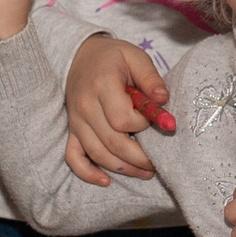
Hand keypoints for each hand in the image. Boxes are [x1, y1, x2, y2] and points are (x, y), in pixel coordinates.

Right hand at [63, 34, 169, 184]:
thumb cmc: (113, 57)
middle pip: (113, 143)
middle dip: (140, 158)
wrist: (82, 55)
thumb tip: (163, 100)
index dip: (143, 125)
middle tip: (159, 162)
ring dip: (124, 169)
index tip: (155, 119)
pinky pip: (73, 157)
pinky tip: (106, 180)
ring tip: (146, 172)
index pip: (123, 119)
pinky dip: (87, 173)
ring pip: (98, 154)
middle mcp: (86, 106)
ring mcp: (76, 121)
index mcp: (102, 85)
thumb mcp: (136, 57)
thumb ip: (151, 78)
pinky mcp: (72, 130)